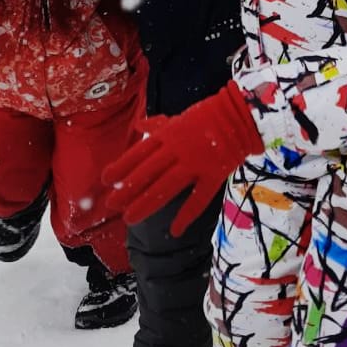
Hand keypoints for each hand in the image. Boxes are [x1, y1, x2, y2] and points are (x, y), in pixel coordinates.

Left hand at [102, 82, 262, 235]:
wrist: (240, 116)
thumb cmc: (207, 116)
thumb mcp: (178, 117)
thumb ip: (157, 125)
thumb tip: (138, 125)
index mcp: (168, 134)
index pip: (139, 152)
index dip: (122, 166)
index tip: (105, 180)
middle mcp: (178, 149)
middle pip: (148, 172)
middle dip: (128, 189)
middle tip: (111, 204)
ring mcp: (196, 163)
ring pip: (167, 187)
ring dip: (147, 203)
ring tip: (130, 218)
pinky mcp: (213, 175)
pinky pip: (198, 198)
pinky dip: (186, 215)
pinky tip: (175, 230)